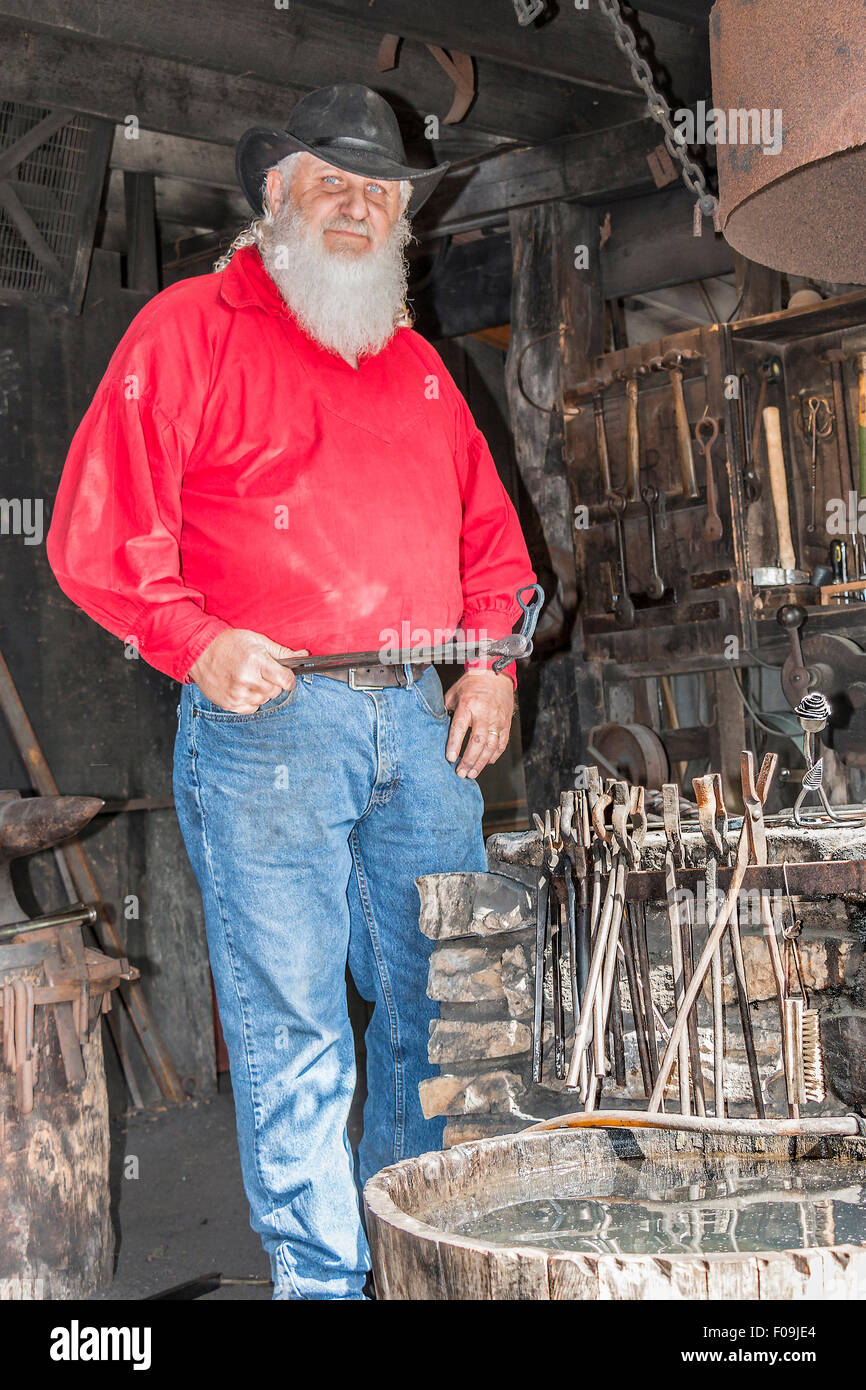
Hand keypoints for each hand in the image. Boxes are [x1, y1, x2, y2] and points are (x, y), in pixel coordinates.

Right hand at [188, 629, 307, 712]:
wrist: (201, 652)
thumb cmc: (230, 644)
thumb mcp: (258, 641)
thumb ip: (282, 652)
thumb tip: (304, 656)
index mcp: (257, 662)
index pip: (286, 681)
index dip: (288, 678)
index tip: (284, 675)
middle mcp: (247, 680)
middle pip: (275, 692)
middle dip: (273, 683)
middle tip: (261, 672)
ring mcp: (237, 694)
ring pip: (264, 701)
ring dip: (261, 692)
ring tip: (249, 678)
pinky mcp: (230, 704)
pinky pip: (251, 708)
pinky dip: (250, 700)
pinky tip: (241, 687)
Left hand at [444, 669, 514, 778]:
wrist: (494, 673)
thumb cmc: (471, 684)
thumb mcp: (453, 693)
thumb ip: (446, 711)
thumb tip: (436, 728)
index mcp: (468, 704)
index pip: (460, 728)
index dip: (455, 745)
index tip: (450, 759)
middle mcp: (484, 713)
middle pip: (477, 741)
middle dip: (469, 760)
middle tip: (461, 773)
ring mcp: (497, 719)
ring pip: (491, 746)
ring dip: (481, 763)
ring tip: (472, 773)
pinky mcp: (506, 723)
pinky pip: (502, 743)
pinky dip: (494, 755)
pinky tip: (486, 762)